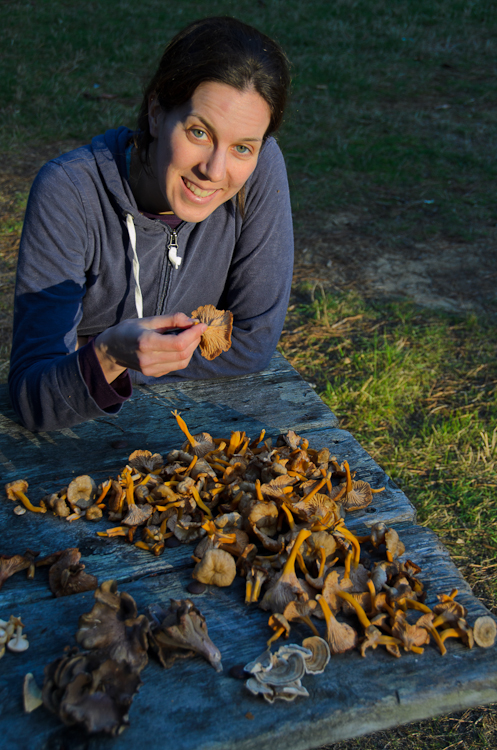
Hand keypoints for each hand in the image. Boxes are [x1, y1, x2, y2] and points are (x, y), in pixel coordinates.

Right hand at [93, 312, 207, 382]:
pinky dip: (183, 355)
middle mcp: (148, 359)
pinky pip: (175, 366)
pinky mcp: (153, 374)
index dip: (194, 334)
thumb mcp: (148, 320)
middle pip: (183, 353)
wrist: (111, 349)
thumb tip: (192, 321)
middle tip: (197, 329)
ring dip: (191, 349)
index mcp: (146, 342)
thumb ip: (171, 320)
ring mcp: (150, 369)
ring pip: (182, 362)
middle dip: (194, 340)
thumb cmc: (129, 330)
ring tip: (190, 336)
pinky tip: (180, 346)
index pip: (178, 343)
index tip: (201, 324)